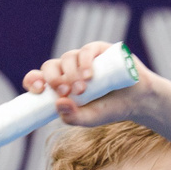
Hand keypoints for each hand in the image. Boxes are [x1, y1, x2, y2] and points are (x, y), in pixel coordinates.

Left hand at [22, 41, 160, 128]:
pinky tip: (89, 75)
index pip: (39, 78)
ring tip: (83, 90)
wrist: (136, 100)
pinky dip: (85, 62)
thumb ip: (72, 117)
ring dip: (71, 74)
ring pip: (67, 58)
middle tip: (65, 92)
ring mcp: (83, 58)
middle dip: (54, 79)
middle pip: (51, 66)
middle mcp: (69, 69)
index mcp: (60, 85)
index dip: (34, 81)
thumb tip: (58, 103)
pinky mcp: (99, 50)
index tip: (38, 89)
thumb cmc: (109, 109)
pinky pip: (86, 50)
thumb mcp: (88, 119)